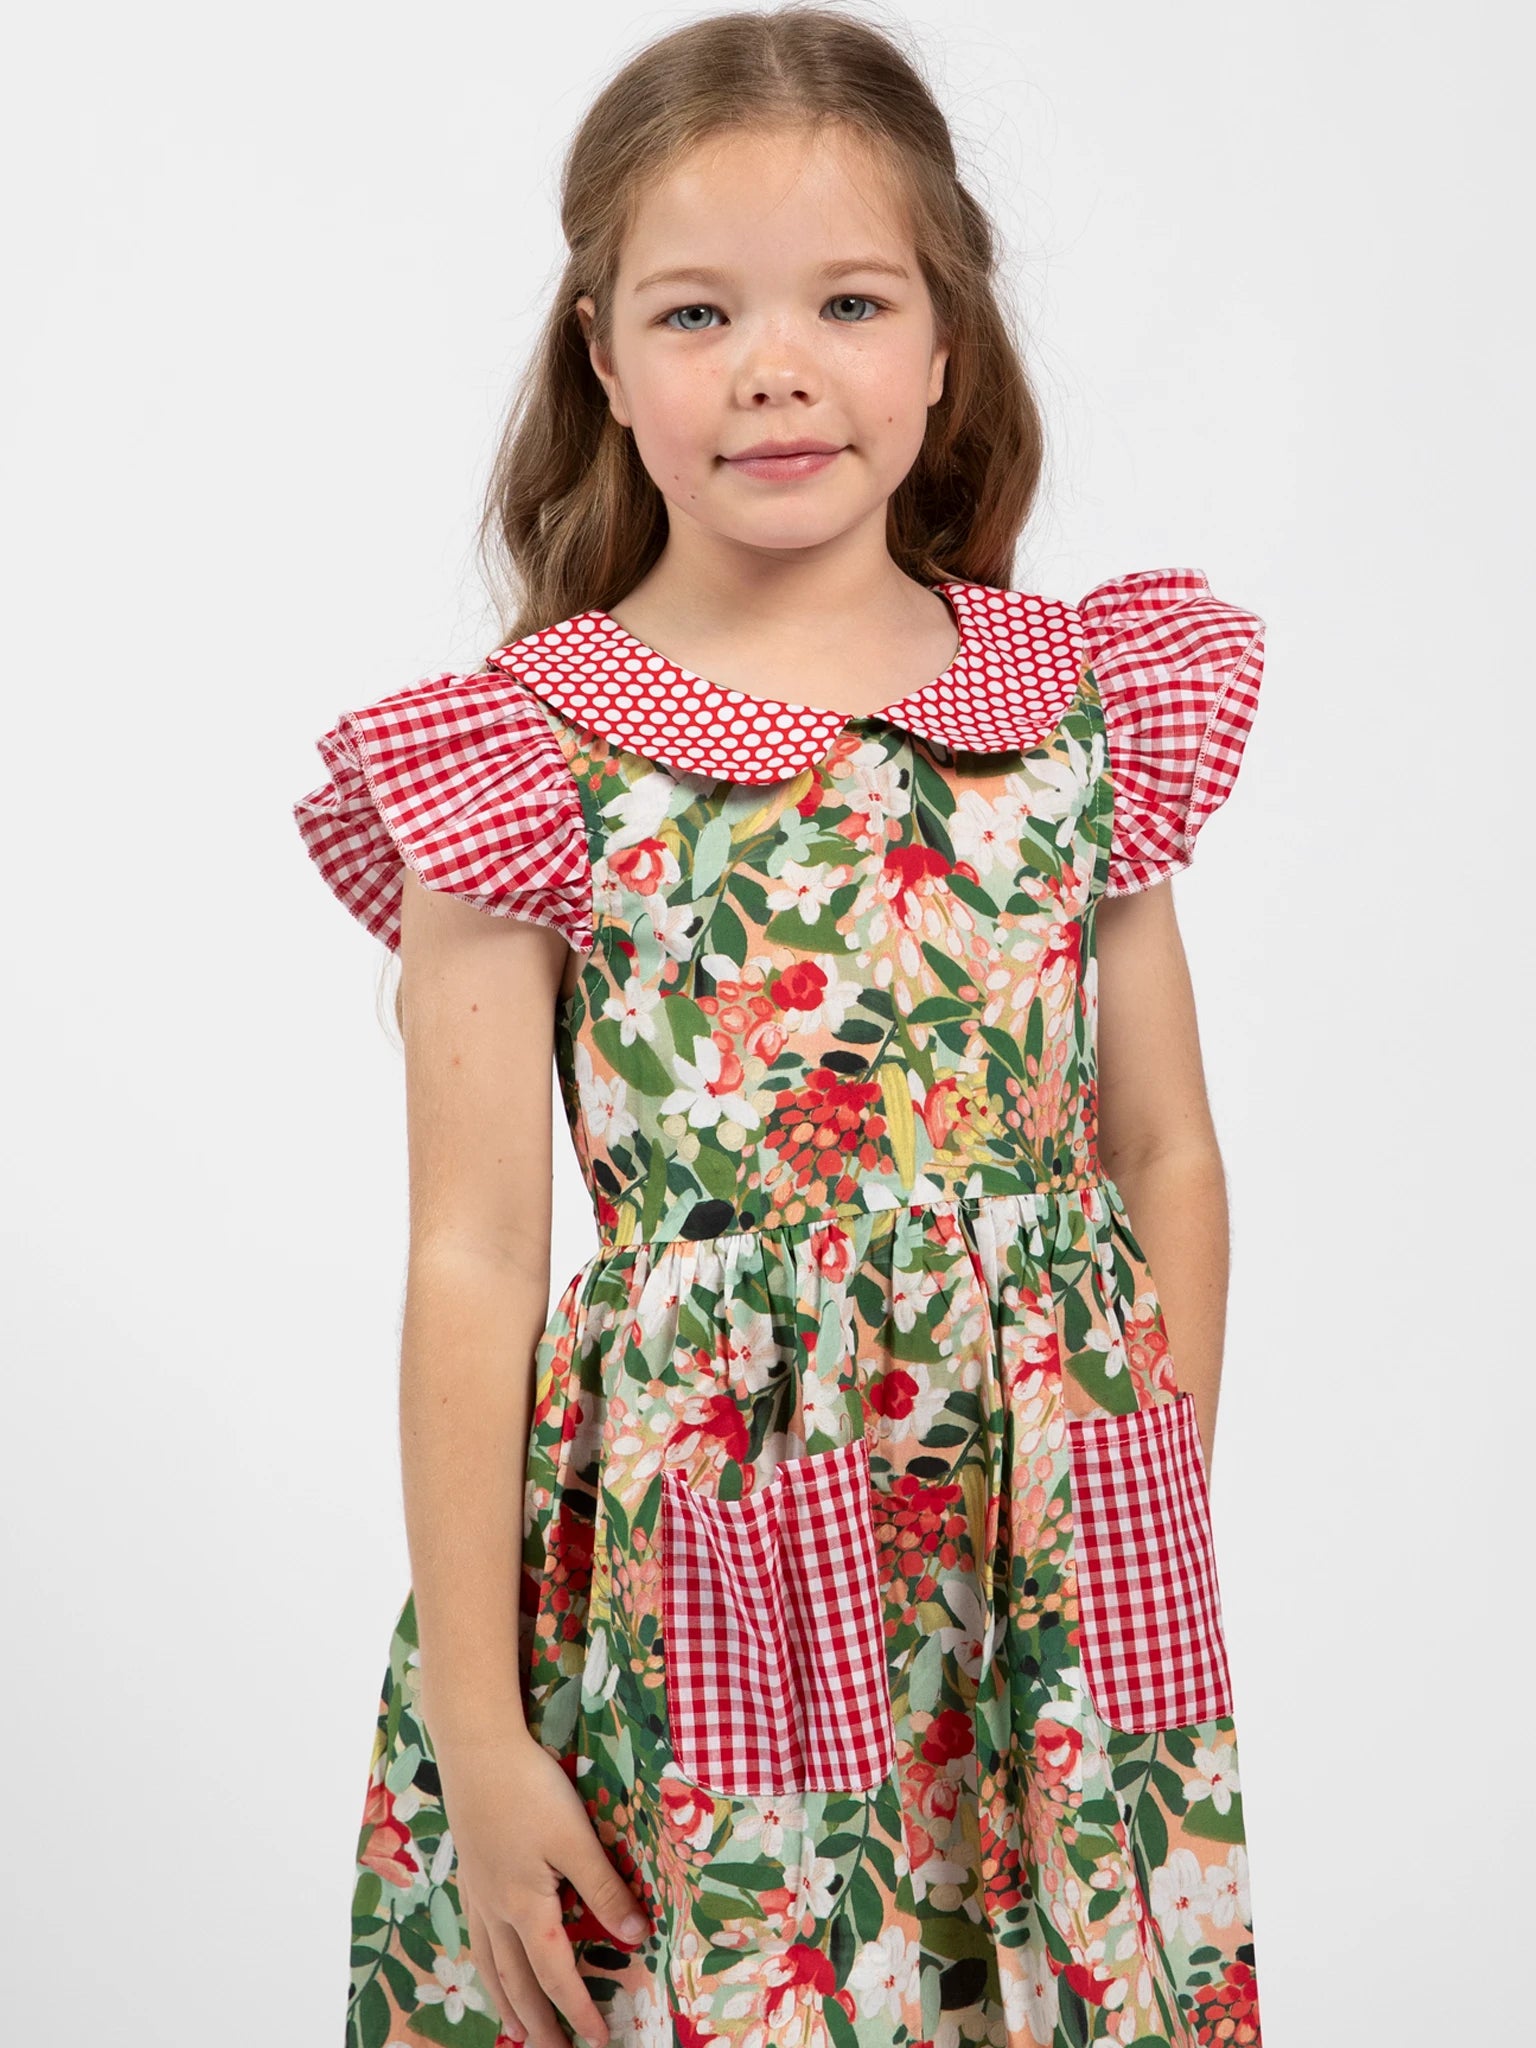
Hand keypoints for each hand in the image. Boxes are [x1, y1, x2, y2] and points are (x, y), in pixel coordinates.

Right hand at [434, 1726, 648, 2047]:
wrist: (476, 1749)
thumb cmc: (529, 1788)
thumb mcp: (575, 1837)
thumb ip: (604, 1887)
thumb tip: (637, 1937)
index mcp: (525, 1905)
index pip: (555, 1973)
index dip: (577, 2009)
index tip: (598, 2039)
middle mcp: (496, 1909)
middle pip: (516, 1982)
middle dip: (537, 2024)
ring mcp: (477, 1893)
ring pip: (488, 1965)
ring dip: (505, 2002)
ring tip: (517, 2031)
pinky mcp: (469, 1873)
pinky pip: (476, 1939)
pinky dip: (485, 1967)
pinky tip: (490, 1964)